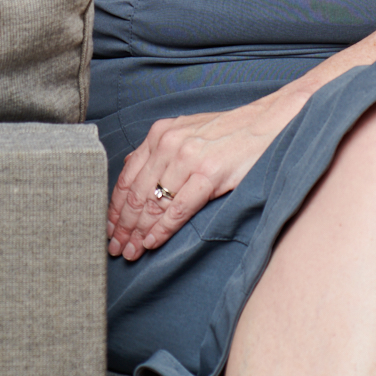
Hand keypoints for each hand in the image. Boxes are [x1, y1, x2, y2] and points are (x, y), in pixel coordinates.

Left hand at [107, 90, 302, 261]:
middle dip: (123, 225)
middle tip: (116, 247)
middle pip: (136, 193)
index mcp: (160, 133)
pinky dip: (162, 230)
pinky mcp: (209, 174)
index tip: (109, 227)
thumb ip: (158, 149)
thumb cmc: (226, 132)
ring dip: (138, 232)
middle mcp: (169, 143)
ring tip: (131, 251)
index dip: (115, 206)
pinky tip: (152, 243)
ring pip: (153, 203)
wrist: (266, 123)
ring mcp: (188, 158)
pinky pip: (178, 209)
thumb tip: (129, 166)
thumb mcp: (185, 130)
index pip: (126, 176)